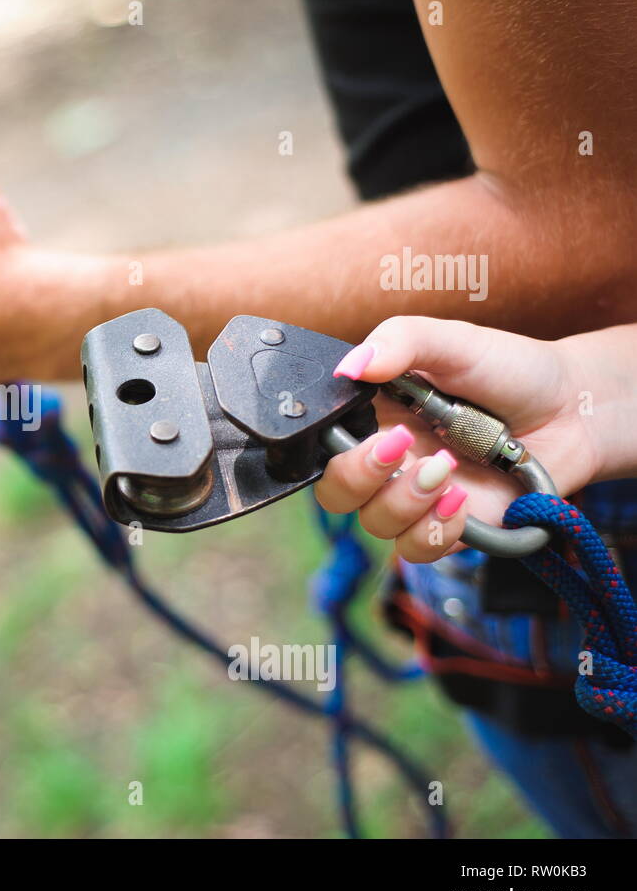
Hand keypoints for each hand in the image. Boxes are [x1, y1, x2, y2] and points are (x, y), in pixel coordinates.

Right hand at [314, 316, 597, 562]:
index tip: (360, 429)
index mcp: (369, 417)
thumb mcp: (452, 341)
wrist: (572, 408)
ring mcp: (414, 498)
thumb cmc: (508, 369)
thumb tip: (349, 366)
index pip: (317, 445)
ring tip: (447, 466)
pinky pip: (418, 549)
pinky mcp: (448, 528)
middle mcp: (384, 462)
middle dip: (359, 477)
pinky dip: (435, 529)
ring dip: (405, 501)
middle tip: (401, 447)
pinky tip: (461, 499)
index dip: (324, 448)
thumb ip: (398, 341)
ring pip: (375, 524)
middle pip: (334, 493)